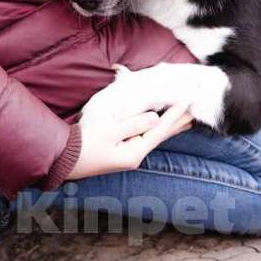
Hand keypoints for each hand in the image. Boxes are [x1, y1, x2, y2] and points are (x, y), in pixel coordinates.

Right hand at [66, 103, 192, 179]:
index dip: (175, 113)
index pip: (160, 129)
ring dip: (170, 124)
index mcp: (134, 152)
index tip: (189, 100)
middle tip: (196, 109)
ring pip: (154, 136)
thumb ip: (133, 123)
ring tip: (186, 117)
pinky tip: (158, 124)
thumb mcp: (108, 130)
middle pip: (162, 135)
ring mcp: (128, 154)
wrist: (63, 160)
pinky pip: (144, 135)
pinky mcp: (121, 151)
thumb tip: (154, 117)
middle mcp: (135, 155)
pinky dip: (155, 127)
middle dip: (179, 121)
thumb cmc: (84, 144)